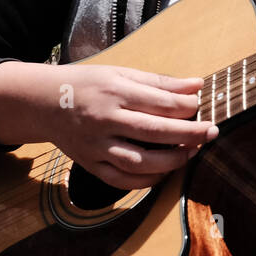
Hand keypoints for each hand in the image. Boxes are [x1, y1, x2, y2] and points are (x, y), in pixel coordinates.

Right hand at [0, 61, 217, 189]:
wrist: (43, 103)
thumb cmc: (89, 85)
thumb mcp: (121, 74)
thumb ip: (160, 82)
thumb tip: (197, 85)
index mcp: (115, 93)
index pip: (159, 103)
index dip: (187, 107)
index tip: (202, 106)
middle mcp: (104, 121)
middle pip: (153, 132)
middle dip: (188, 134)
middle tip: (212, 132)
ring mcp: (96, 146)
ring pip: (138, 161)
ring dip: (170, 161)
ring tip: (192, 152)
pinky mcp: (90, 164)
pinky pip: (120, 180)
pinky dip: (145, 181)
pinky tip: (164, 173)